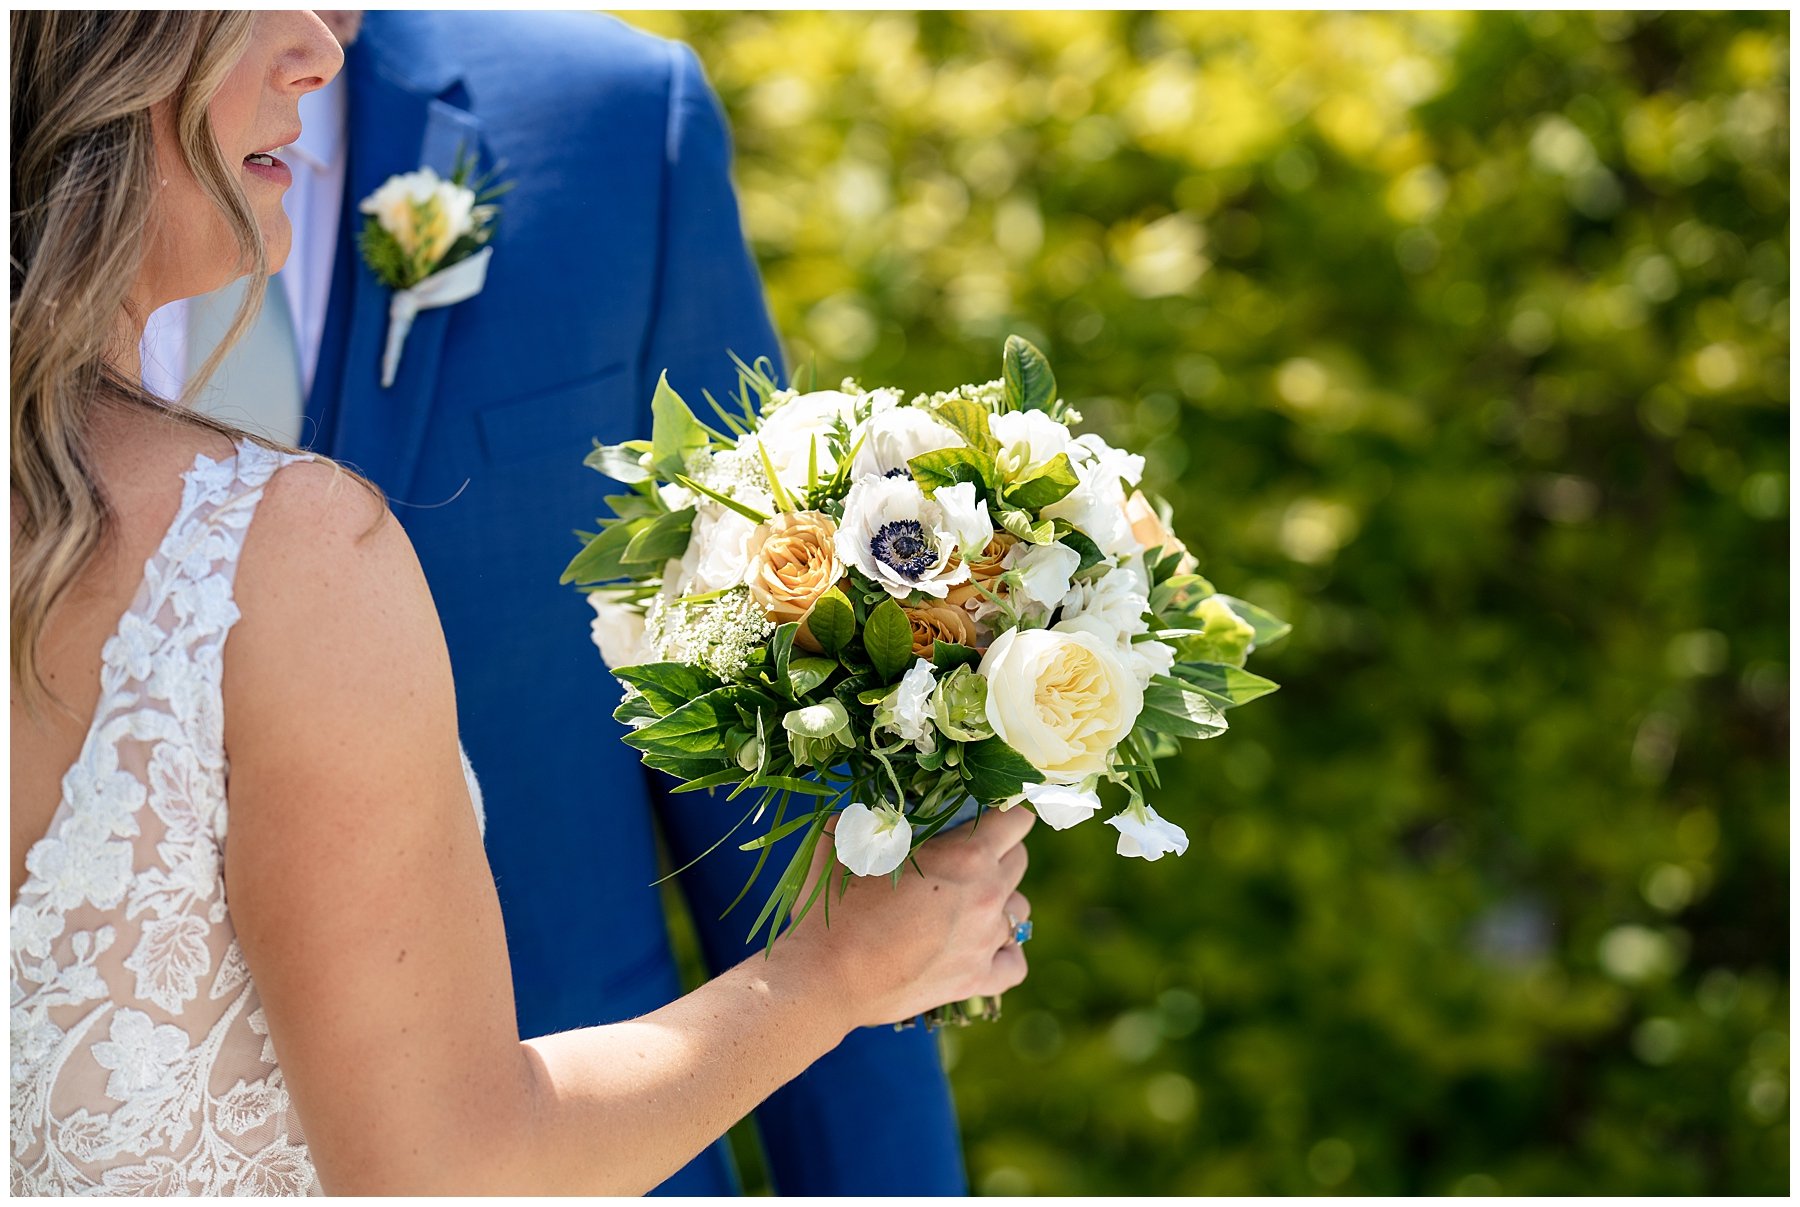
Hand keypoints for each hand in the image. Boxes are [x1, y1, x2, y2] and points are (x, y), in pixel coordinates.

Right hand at [783, 805, 1033, 1028]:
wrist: (825, 976)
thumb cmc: (834, 904)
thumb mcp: (849, 840)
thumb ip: (874, 817)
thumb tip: (880, 807)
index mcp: (966, 855)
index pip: (1016, 820)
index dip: (1003, 814)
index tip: (985, 817)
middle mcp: (987, 896)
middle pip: (1020, 861)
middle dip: (998, 853)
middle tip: (963, 860)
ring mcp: (985, 941)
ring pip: (1020, 911)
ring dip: (1001, 902)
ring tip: (968, 905)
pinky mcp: (976, 981)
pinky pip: (1014, 964)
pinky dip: (1005, 953)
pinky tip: (984, 947)